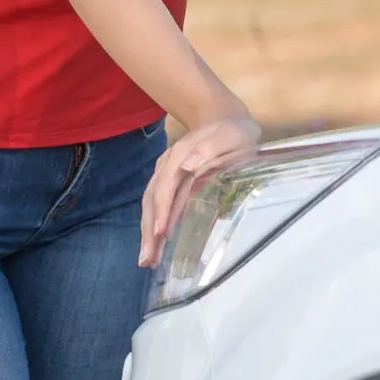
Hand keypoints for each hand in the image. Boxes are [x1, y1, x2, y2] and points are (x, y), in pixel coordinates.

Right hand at [140, 114, 261, 267]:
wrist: (223, 119)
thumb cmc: (233, 132)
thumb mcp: (231, 135)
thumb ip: (210, 147)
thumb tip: (187, 165)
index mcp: (181, 154)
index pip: (166, 185)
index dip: (161, 210)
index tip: (159, 234)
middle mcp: (167, 165)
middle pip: (152, 199)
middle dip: (148, 231)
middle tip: (146, 260)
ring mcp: (166, 173)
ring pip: (150, 204)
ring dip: (147, 232)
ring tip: (147, 260)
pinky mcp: (169, 181)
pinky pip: (157, 204)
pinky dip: (153, 224)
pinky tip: (154, 244)